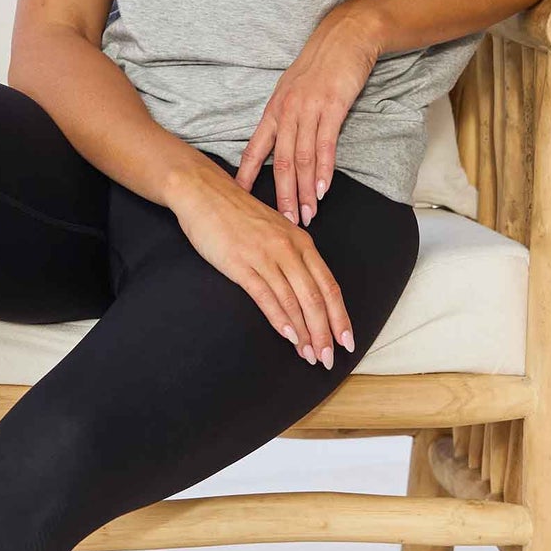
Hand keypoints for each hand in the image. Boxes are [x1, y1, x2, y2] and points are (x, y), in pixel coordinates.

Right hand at [168, 158, 354, 367]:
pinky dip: (280, 319)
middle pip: (316, 297)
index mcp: (301, 241)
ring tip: (310, 356)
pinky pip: (266, 296)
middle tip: (328, 358)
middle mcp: (288, 249)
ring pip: (294, 301)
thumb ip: (292, 255)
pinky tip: (288, 337)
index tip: (346, 340)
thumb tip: (305, 288)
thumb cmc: (238, 214)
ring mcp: (265, 256)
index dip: (340, 316)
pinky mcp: (241, 264)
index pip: (329, 285)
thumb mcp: (275, 230)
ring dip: (304, 333)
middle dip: (325, 332)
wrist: (204, 192)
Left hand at [234, 2, 381, 227]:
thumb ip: (285, 118)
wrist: (344, 38)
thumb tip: (278, 147)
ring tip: (307, 215)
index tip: (237, 200)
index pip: (254, 149)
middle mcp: (287, 112)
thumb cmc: (319, 66)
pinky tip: (322, 189)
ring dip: (304, 191)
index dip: (245, 176)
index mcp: (274, 110)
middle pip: (280, 162)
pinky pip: (325, 145)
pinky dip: (323, 170)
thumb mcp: (293, 91)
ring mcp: (309, 109)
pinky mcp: (332, 107)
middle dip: (281, 196)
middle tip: (284, 222)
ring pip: (302, 158)